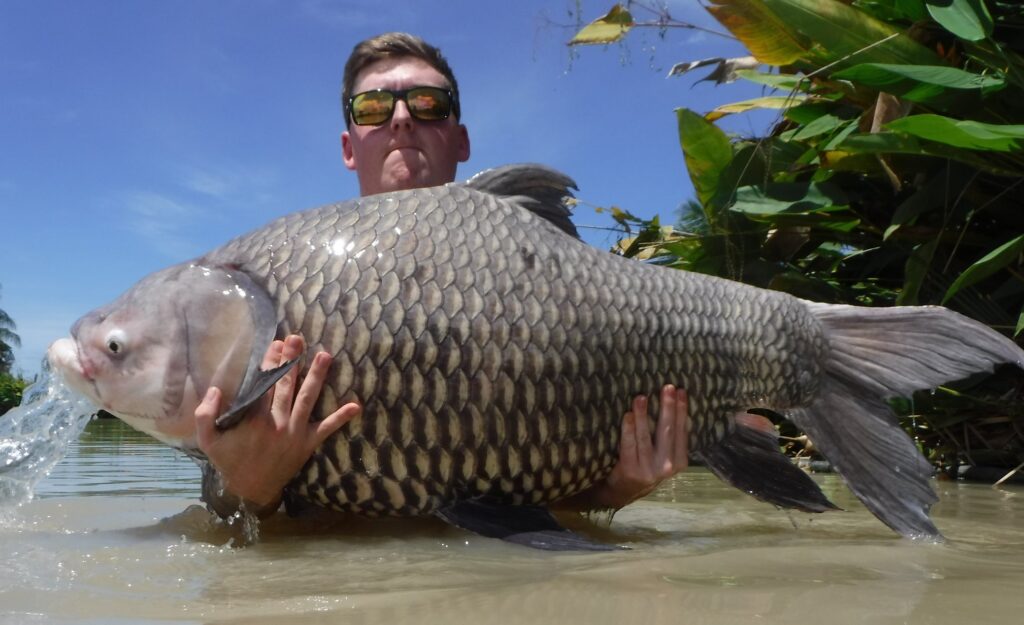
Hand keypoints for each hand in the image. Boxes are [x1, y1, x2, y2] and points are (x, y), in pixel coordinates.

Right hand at [195, 334, 360, 512]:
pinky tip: (356, 406)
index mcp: (253, 419)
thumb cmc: (230, 461)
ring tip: (325, 355)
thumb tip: (215, 388)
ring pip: (307, 398)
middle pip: (286, 385)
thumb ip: (205, 414)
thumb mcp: (207, 440)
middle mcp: (277, 422)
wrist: (251, 490)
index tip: (275, 343)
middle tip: (297, 338)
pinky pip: (326, 429)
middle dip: (292, 360)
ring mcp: (295, 432)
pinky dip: (341, 418)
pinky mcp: (308, 443)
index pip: (264, 383)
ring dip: (317, 376)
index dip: (270, 362)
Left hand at [559, 384, 689, 510]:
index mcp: (679, 461)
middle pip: (667, 432)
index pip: (682, 431)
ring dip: (643, 415)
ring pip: (646, 437)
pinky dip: (628, 429)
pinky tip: (627, 415)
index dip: (682, 410)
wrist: (625, 490)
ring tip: (641, 397)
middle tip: (667, 387)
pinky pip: (629, 445)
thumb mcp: (665, 457)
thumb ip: (670, 438)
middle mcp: (666, 466)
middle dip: (668, 407)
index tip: (681, 391)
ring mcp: (648, 469)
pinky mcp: (630, 469)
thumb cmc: (647, 466)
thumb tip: (673, 403)